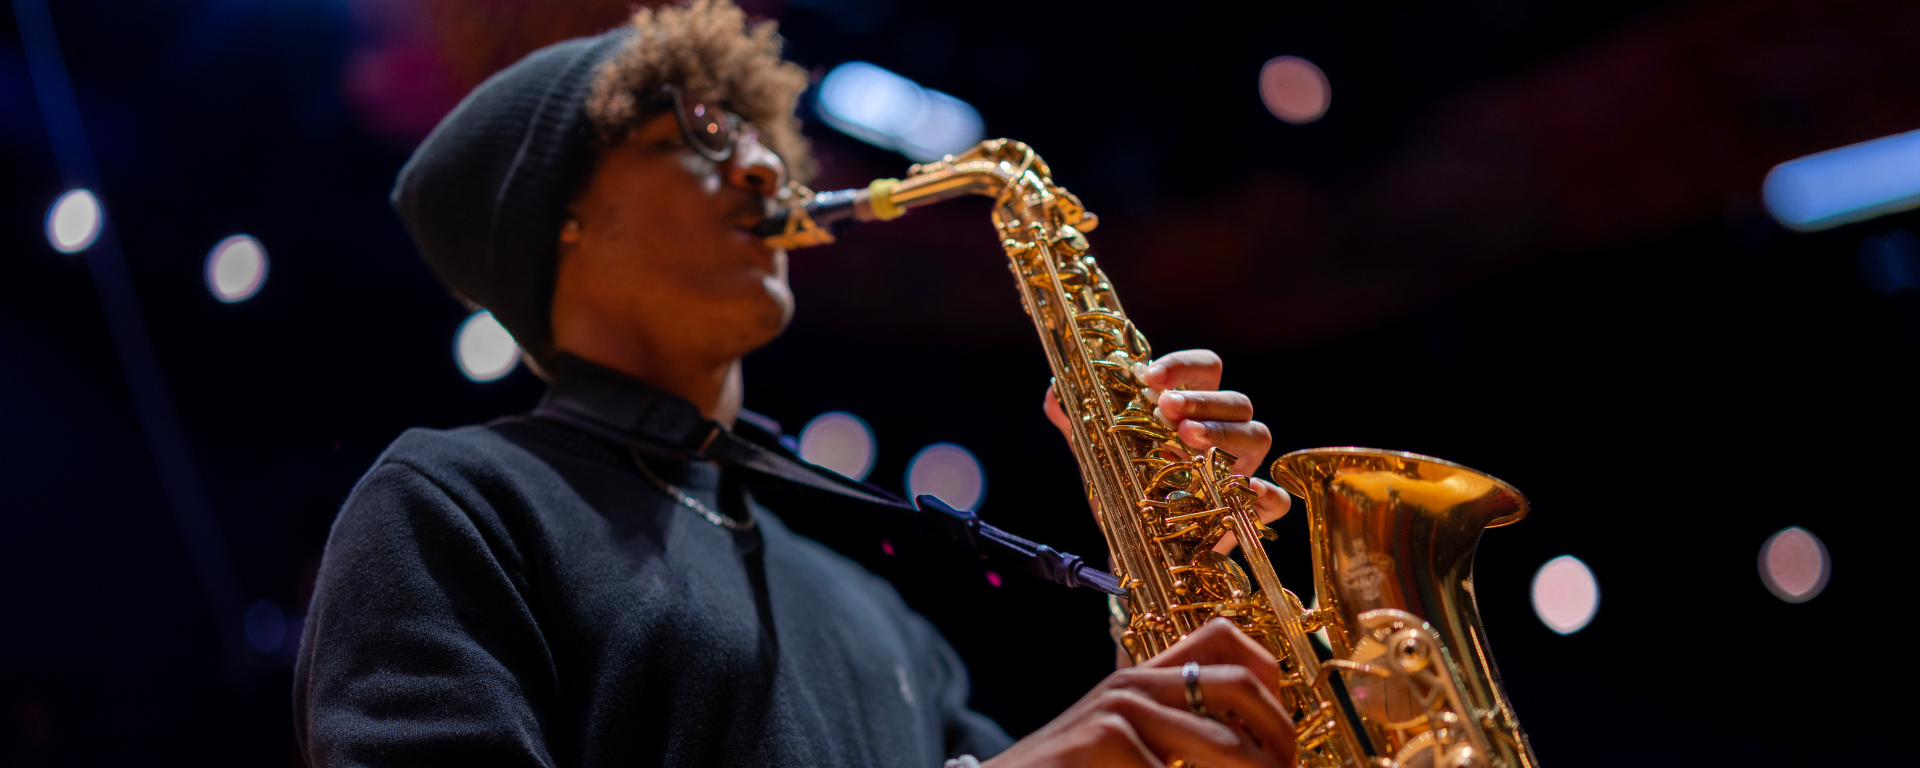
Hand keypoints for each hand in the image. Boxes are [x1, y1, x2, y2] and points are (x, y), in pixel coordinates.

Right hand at [981, 619, 1297, 767]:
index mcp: (1145, 679)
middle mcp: (1135, 685)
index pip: (1223, 638)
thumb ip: (1175, 738)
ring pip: (1220, 746)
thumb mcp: (1126, 746)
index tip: (1287, 731)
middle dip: (1279, 739)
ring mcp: (1117, 712)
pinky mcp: (1100, 742)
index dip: (1271, 675)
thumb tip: (1255, 755)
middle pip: (1238, 688)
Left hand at [1045, 349, 1291, 549]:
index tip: (1148, 376)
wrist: (1131, 547)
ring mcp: (1240, 469)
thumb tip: (1054, 391)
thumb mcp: (1095, 453)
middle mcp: (1222, 432)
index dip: (1183, 365)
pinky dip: (1266, 492)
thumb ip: (1075, 420)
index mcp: (1191, 407)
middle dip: (1203, 400)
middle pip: (1236, 400)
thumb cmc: (1123, 487)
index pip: (1206, 368)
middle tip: (1167, 410)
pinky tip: (1241, 489)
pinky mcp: (1249, 512)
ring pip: (1258, 435)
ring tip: (1188, 439)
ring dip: (1225, 432)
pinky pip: (1276, 499)